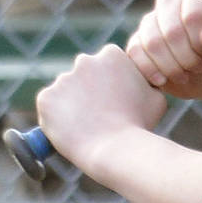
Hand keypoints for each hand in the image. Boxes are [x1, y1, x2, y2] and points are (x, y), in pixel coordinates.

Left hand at [36, 44, 166, 177]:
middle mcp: (84, 61)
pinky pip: (50, 107)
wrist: (115, 148)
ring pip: (66, 92)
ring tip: (88, 126)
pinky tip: (72, 129)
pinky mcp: (46, 98)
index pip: (107, 64)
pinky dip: (57, 117)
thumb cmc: (139, 124)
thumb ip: (143, 83)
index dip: (111, 82)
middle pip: (84, 74)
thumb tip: (141, 84)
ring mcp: (62, 79)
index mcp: (111, 55)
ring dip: (73, 104)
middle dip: (89, 89)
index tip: (115, 99)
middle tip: (100, 114)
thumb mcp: (155, 97)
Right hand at [126, 0, 201, 100]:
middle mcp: (169, 2)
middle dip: (188, 57)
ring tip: (186, 74)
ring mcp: (150, 21)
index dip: (200, 42)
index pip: (192, 15)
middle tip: (199, 67)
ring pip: (152, 44)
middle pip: (171, 32)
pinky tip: (165, 79)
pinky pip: (135, 53)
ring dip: (172, 66)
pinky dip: (151, 70)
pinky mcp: (137, 41)